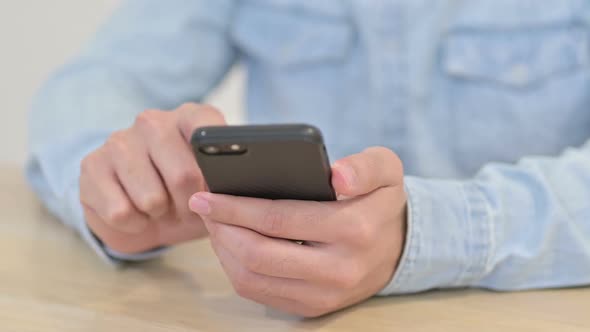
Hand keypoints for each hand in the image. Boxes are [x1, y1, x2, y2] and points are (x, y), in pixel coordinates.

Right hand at [80, 103, 225, 253]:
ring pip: (151, 198)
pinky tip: (137, 214)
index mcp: (190, 117)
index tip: (216, 188)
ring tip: (162, 209)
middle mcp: (153, 121)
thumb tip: (234, 184)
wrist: (144, 216)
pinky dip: (135, 225)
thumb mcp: (216, 187)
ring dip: (161, 216)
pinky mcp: (91, 165)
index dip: (215, 173)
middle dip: (190, 206)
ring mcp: (119, 141)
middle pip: (184, 175)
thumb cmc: (188, 197)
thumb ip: (229, 177)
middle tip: (188, 208)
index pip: (209, 132)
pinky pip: (121, 212)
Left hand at [189, 147, 406, 316]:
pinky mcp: (313, 307)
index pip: (279, 219)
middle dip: (221, 229)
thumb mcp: (387, 170)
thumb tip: (337, 175)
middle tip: (202, 206)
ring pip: (253, 279)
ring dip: (223, 251)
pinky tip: (230, 245)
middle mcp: (338, 269)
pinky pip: (260, 294)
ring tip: (213, 224)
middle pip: (259, 254)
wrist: (398, 247)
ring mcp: (325, 294)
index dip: (236, 207)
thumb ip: (365, 166)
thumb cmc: (381, 201)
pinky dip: (236, 269)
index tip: (206, 194)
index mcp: (354, 229)